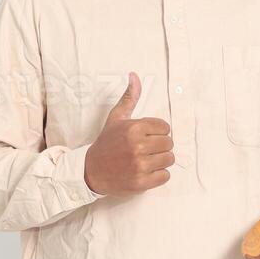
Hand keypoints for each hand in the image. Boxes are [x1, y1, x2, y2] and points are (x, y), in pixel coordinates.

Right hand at [83, 71, 173, 195]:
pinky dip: (158, 175)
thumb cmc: (106, 144)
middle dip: (160, 147)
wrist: (90, 171)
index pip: (165, 127)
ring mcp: (140, 165)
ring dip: (160, 161)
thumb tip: (134, 76)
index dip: (158, 132)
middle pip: (169, 144)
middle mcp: (138, 146)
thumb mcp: (116, 118)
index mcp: (134, 128)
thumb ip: (129, 98)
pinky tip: (146, 171)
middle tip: (146, 150)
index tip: (147, 137)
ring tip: (146, 160)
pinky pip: (165, 176)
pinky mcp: (141, 182)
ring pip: (169, 160)